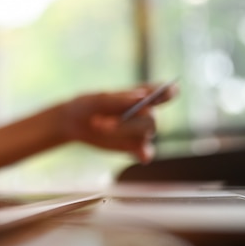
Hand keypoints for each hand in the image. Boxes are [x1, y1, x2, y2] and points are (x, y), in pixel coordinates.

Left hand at [61, 84, 176, 163]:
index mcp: (142, 95)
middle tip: (99, 122)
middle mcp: (147, 113)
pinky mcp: (135, 147)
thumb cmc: (89, 105)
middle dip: (127, 121)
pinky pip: (146, 152)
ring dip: (122, 131)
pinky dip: (144, 154)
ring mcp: (142, 131)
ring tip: (98, 126)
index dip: (168, 92)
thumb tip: (142, 98)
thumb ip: (120, 99)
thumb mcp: (98, 99)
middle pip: (151, 118)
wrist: (74, 123)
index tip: (170, 89)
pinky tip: (141, 156)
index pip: (162, 93)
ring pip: (144, 133)